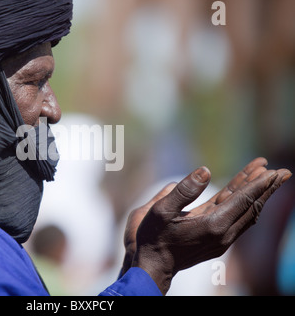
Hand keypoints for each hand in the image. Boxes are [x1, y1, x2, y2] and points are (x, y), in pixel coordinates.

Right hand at [123, 158, 290, 293]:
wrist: (152, 265)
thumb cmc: (153, 236)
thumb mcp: (161, 210)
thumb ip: (184, 190)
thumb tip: (205, 171)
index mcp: (212, 225)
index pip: (243, 200)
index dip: (257, 183)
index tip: (271, 169)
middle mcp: (223, 234)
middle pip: (252, 207)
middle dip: (267, 188)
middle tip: (284, 171)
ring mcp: (222, 240)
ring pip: (247, 214)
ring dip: (258, 195)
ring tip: (268, 177)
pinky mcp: (217, 241)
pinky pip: (238, 220)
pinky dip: (246, 205)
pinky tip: (248, 195)